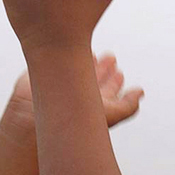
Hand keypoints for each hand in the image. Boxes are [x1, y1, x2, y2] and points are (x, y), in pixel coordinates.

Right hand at [0, 53, 144, 144]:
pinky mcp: (43, 75)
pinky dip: (65, 57)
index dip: (115, 81)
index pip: (108, 90)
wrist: (33, 119)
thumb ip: (128, 105)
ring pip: (77, 70)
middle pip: (94, 79)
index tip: (120, 73)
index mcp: (94, 104)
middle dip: (104, 69)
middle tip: (111, 58)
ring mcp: (60, 84)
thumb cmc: (73, 121)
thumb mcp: (110, 115)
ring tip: (95, 54)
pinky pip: (57, 62)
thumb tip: (140, 92)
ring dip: (87, 61)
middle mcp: (78, 95)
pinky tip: (70, 53)